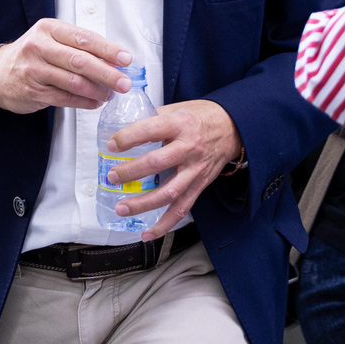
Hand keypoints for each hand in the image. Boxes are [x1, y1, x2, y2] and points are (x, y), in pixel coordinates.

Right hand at [0, 19, 133, 113]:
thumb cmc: (32, 54)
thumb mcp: (51, 39)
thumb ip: (78, 46)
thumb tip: (113, 59)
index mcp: (49, 29)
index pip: (84, 38)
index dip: (108, 49)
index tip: (126, 59)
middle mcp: (40, 47)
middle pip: (80, 61)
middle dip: (107, 73)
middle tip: (124, 82)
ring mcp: (34, 70)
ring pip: (74, 81)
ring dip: (97, 90)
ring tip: (111, 94)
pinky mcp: (33, 91)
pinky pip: (65, 97)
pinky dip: (85, 101)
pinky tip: (96, 102)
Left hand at [103, 99, 241, 240]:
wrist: (232, 128)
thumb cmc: (200, 117)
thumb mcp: (177, 109)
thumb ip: (153, 119)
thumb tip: (121, 128)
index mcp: (180, 124)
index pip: (151, 130)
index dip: (128, 138)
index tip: (111, 146)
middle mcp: (189, 148)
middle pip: (158, 163)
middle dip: (131, 172)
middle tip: (112, 177)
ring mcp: (195, 170)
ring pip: (169, 191)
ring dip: (143, 204)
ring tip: (121, 208)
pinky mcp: (200, 186)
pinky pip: (181, 208)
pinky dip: (164, 224)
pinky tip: (147, 234)